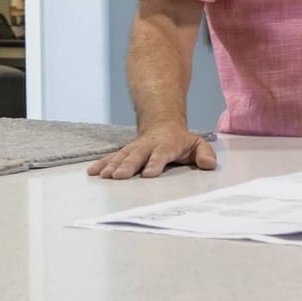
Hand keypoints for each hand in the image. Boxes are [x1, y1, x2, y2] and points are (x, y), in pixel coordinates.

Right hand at [86, 126, 216, 179]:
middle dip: (128, 165)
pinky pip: (112, 157)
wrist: (163, 124)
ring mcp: (134, 149)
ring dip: (113, 165)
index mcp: (167, 145)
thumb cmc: (181, 141)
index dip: (155, 163)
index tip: (149, 173)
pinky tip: (92, 172)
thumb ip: (205, 154)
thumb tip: (209, 165)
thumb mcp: (198, 144)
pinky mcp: (125, 152)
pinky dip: (102, 164)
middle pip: (137, 156)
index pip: (161, 155)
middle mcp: (148, 146)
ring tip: (105, 176)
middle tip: (120, 176)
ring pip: (122, 156)